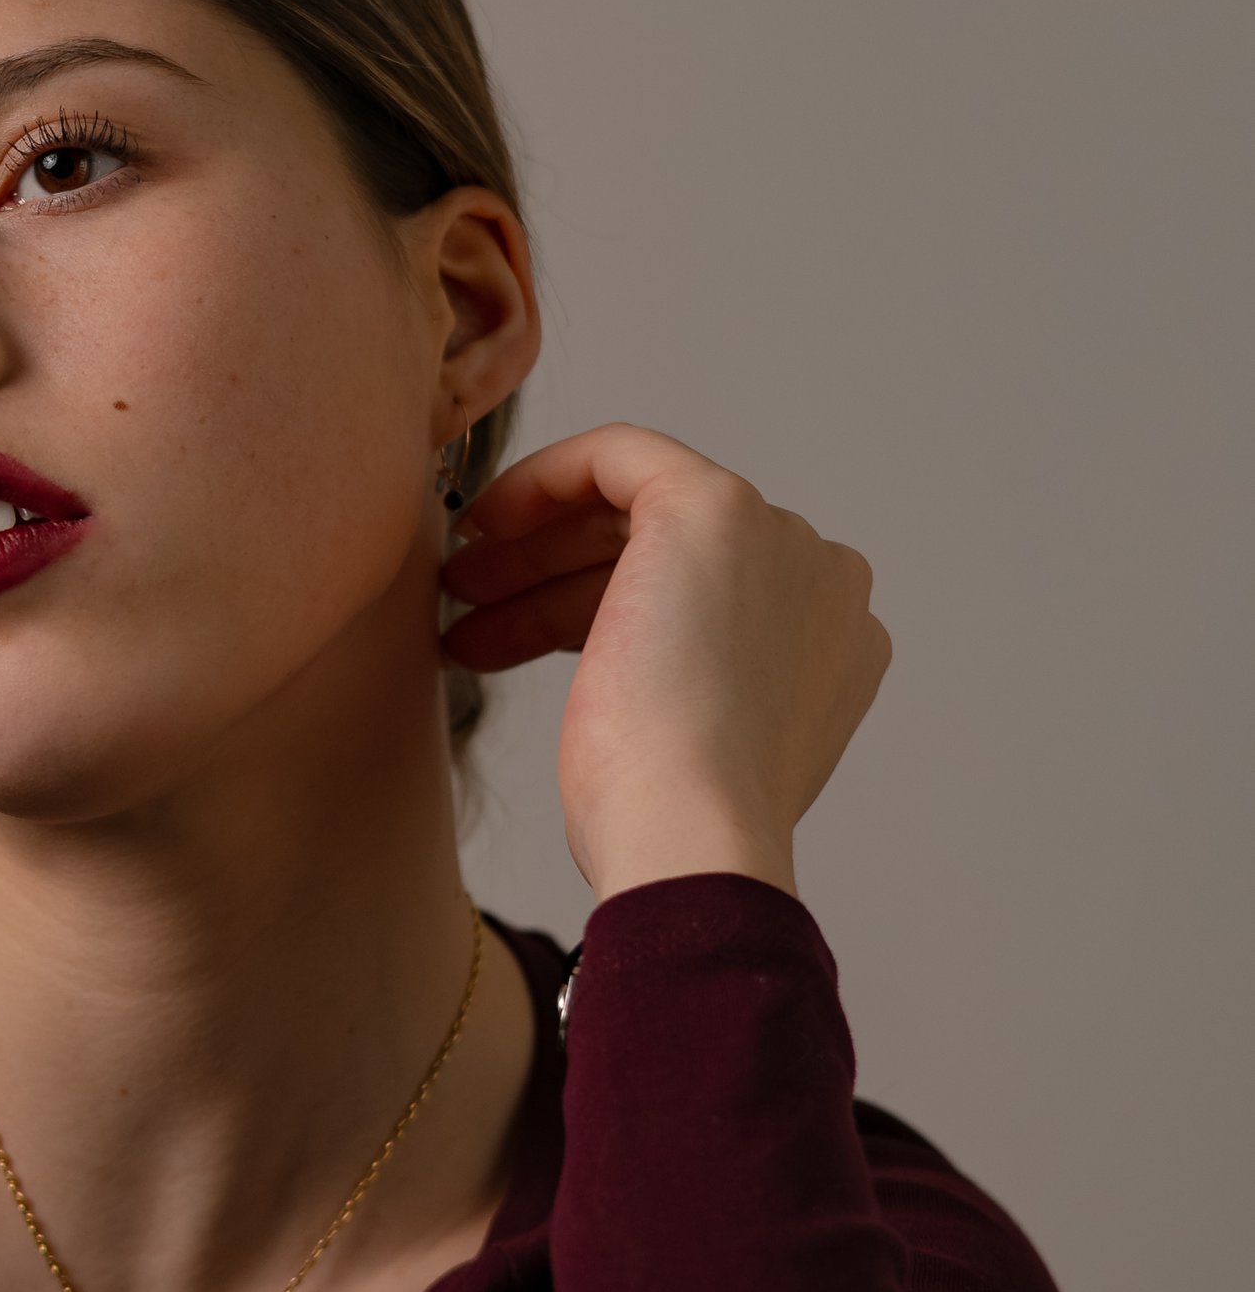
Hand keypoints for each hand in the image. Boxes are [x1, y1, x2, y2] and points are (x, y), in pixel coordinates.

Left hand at [437, 425, 891, 900]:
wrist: (687, 836)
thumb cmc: (667, 823)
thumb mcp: (684, 746)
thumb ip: (685, 690)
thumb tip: (628, 674)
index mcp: (832, 645)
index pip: (702, 599)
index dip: (597, 604)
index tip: (518, 628)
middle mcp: (823, 581)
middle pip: (667, 554)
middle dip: (556, 577)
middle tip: (473, 608)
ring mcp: (776, 538)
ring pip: (636, 513)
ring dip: (537, 550)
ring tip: (458, 598)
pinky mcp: (715, 506)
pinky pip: (621, 455)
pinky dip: (548, 478)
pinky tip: (485, 521)